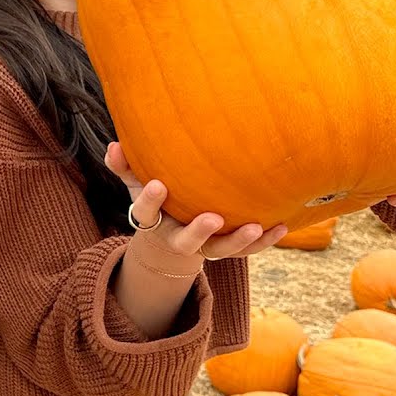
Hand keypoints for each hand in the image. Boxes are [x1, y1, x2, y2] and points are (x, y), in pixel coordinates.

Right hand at [107, 143, 287, 270]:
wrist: (169, 237)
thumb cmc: (157, 198)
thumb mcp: (136, 183)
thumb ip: (125, 166)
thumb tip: (113, 145)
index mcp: (153, 220)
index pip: (146, 213)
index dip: (151, 201)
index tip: (159, 185)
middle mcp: (177, 238)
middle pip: (186, 242)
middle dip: (198, 232)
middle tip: (212, 218)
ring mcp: (204, 247)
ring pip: (221, 250)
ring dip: (238, 240)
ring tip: (254, 226)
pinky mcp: (225, 249)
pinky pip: (246, 250)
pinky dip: (264, 241)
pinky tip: (281, 226)